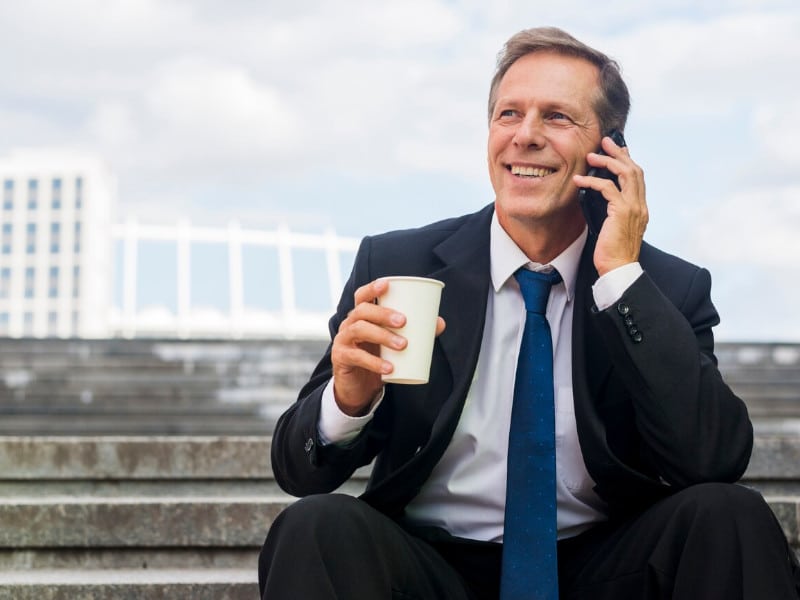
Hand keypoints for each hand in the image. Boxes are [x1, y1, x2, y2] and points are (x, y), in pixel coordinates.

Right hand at [331, 278, 445, 415]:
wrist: (358, 387)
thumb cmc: (377, 357)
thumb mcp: (393, 343)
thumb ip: (415, 332)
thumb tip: (439, 323)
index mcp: (362, 316)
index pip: (362, 296)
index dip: (372, 288)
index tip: (387, 284)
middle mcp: (349, 324)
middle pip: (362, 311)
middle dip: (383, 313)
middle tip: (404, 322)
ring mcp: (342, 340)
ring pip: (359, 330)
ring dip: (382, 336)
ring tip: (403, 345)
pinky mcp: (341, 359)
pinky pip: (357, 357)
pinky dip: (374, 363)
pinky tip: (389, 368)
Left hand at [573, 135, 647, 275]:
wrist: (618, 269)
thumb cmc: (612, 252)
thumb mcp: (613, 227)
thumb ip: (611, 211)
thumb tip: (596, 197)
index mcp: (640, 208)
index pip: (638, 177)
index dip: (628, 160)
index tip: (617, 150)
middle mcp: (640, 205)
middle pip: (634, 169)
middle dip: (619, 153)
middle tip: (605, 142)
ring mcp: (634, 208)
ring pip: (625, 174)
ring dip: (607, 162)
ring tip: (591, 156)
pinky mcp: (622, 212)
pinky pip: (607, 188)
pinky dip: (592, 181)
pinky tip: (579, 179)